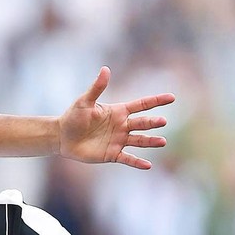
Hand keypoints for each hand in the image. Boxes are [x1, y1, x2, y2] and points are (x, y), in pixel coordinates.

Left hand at [58, 66, 172, 169]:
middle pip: (142, 123)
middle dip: (153, 123)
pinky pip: (127, 158)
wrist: (62, 137)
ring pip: (139, 141)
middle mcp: (122, 126)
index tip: (171, 98)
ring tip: (162, 142)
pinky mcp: (112, 154)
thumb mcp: (85, 101)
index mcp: (118, 111)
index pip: (141, 105)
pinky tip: (148, 165)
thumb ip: (97, 87)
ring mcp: (118, 141)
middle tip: (162, 121)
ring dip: (151, 141)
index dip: (156, 101)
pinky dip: (137, 162)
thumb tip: (105, 69)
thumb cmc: (73, 117)